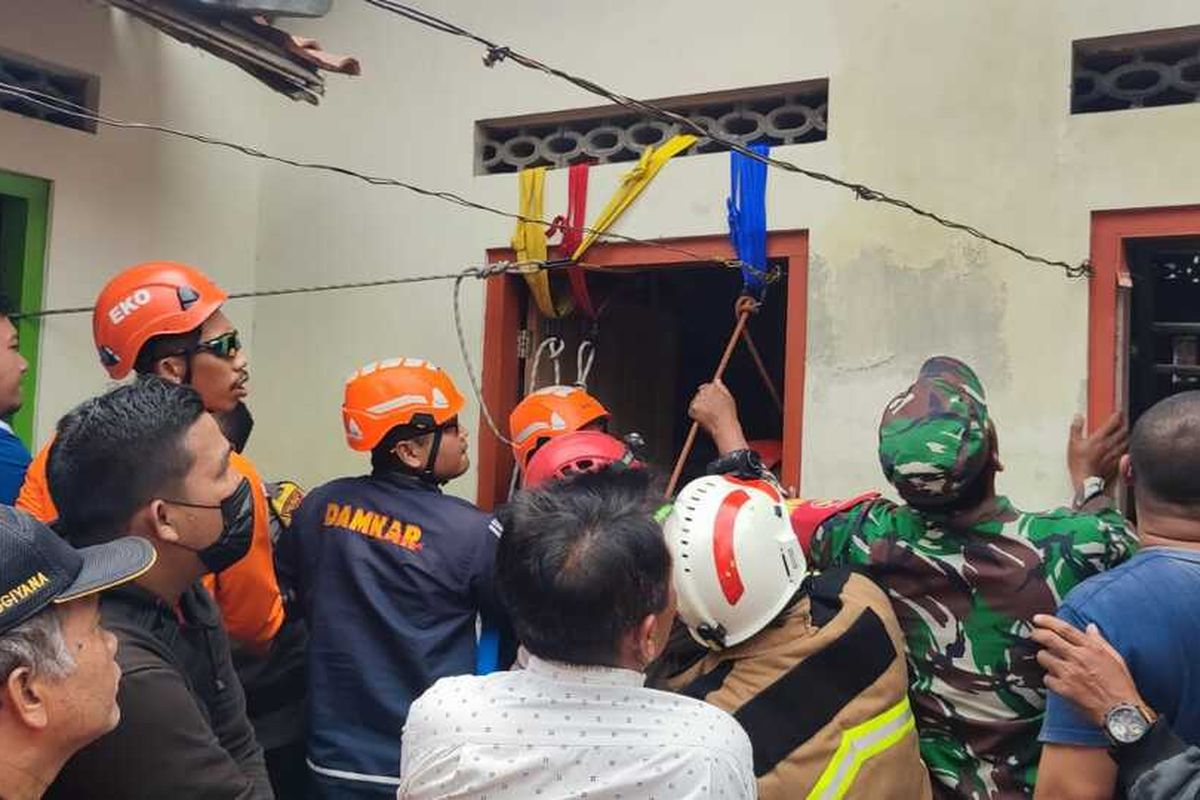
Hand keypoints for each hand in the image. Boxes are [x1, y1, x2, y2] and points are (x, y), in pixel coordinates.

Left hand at [688, 380, 748, 453]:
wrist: (724, 427)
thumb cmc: (728, 414)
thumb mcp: (729, 398)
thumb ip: (722, 387)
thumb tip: (716, 380)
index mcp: (713, 388)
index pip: (708, 386)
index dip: (708, 392)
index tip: (709, 397)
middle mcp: (704, 392)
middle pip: (700, 392)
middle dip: (704, 399)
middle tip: (710, 409)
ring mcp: (698, 400)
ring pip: (696, 401)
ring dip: (700, 405)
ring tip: (709, 415)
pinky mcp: (693, 408)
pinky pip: (692, 409)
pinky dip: (696, 413)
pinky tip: (704, 418)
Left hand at [1031, 614, 1147, 726]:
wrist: (1121, 711)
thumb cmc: (1121, 685)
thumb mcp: (1115, 658)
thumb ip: (1100, 641)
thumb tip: (1090, 627)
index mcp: (1091, 649)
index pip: (1065, 629)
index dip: (1048, 621)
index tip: (1038, 619)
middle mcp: (1078, 658)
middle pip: (1048, 639)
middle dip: (1037, 634)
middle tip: (1034, 634)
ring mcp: (1069, 673)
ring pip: (1044, 657)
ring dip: (1044, 657)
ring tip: (1049, 660)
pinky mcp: (1064, 689)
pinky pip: (1047, 678)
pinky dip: (1049, 678)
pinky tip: (1056, 680)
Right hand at [1067, 412, 1126, 491]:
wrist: (1087, 481)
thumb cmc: (1079, 464)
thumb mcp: (1072, 444)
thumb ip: (1076, 429)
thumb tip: (1078, 417)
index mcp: (1099, 439)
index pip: (1112, 423)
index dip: (1117, 416)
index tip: (1118, 412)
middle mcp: (1110, 445)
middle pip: (1123, 431)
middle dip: (1124, 425)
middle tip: (1123, 421)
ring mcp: (1115, 454)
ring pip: (1127, 441)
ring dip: (1127, 435)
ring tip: (1126, 432)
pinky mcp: (1117, 462)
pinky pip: (1126, 452)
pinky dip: (1127, 447)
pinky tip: (1126, 447)